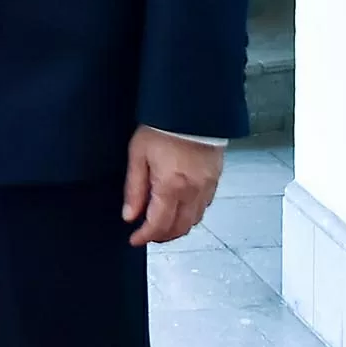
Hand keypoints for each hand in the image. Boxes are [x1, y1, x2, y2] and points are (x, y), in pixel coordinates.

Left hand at [123, 127, 223, 246]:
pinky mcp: (215, 179)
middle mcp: (192, 191)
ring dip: (178, 228)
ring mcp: (207, 186)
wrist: (191, 107)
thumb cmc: (164, 126)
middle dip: (161, 236)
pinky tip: (181, 208)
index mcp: (171, 186)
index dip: (145, 236)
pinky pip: (205, 206)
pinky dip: (192, 214)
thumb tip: (129, 214)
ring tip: (162, 224)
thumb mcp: (138, 154)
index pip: (158, 225)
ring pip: (194, 221)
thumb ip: (134, 188)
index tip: (135, 239)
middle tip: (147, 234)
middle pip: (179, 228)